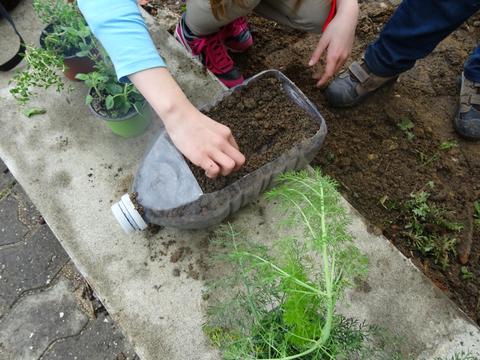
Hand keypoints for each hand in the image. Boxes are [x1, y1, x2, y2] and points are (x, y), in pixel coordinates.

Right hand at [129, 67, 244, 178]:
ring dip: (222, 172)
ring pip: (230, 167)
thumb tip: (222, 152)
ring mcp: (212, 149)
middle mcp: (222, 141)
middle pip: (239, 161)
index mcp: (226, 134)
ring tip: (212, 169)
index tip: (223, 162)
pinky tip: (205, 169)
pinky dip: (212, 173)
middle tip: (220, 168)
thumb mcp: (214, 127)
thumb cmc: (192, 121)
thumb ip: (221, 138)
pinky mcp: (201, 156)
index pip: (238, 153)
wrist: (179, 116)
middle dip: (232, 169)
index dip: (232, 161)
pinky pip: (214, 170)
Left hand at [308, 0, 358, 86]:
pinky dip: (334, 67)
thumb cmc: (335, 28)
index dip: (322, 80)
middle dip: (324, 77)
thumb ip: (316, 54)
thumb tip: (310, 65)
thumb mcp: (323, 40)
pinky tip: (329, 64)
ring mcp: (346, 55)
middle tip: (315, 77)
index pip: (328, 73)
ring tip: (320, 72)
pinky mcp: (348, 52)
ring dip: (329, 72)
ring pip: (337, 69)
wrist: (348, 19)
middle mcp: (342, 57)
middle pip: (332, 72)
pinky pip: (341, 64)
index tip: (317, 85)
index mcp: (334, 55)